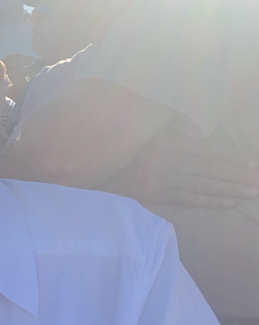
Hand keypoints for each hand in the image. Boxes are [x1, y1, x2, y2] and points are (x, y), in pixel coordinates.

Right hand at [112, 127, 258, 208]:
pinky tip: (226, 203)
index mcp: (166, 142)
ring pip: (201, 187)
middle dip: (237, 177)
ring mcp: (159, 182)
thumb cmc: (116, 135)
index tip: (253, 163)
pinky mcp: (151, 196)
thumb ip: (168, 123)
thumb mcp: (141, 121)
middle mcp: (166, 164)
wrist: (83, 158)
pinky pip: (184, 200)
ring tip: (251, 193)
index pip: (208, 152)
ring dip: (228, 191)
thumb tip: (194, 128)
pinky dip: (207, 202)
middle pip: (209, 171)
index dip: (232, 158)